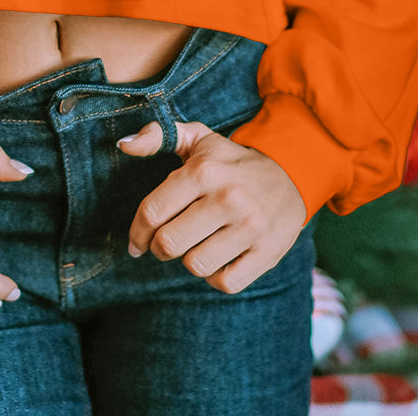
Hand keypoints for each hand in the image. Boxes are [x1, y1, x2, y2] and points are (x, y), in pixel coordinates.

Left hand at [118, 119, 306, 292]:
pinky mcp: (268, 252)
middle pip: (169, 243)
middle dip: (160, 248)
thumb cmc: (233, 161)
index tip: (137, 242)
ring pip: (195, 265)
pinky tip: (219, 259)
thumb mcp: (199, 139)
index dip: (137, 232)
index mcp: (204, 170)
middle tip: (165, 244)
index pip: (153, 211)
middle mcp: (227, 198)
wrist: (293, 173)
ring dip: (189, 260)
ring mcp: (250, 227)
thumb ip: (158, 136)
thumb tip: (123, 145)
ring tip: (196, 246)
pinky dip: (216, 277)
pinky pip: (225, 282)